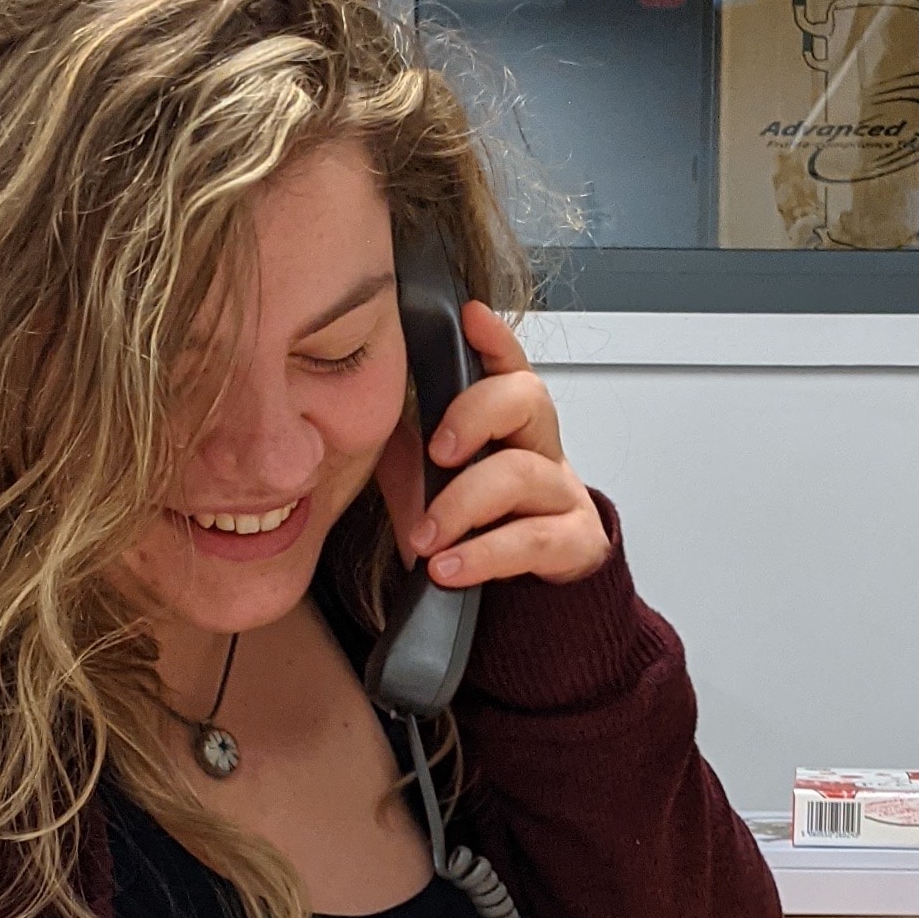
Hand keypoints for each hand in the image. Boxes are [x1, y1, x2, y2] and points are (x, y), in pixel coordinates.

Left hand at [376, 301, 609, 589]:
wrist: (520, 600)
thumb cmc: (476, 528)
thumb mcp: (430, 479)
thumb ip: (405, 445)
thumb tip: (347, 418)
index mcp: (509, 423)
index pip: (508, 366)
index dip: (495, 338)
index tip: (471, 317)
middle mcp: (542, 448)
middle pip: (528, 398)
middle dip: (475, 416)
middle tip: (437, 452)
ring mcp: (560, 494)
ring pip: (520, 474)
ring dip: (461, 506)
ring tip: (426, 538)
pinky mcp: (571, 543)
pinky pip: (531, 541)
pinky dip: (482, 555)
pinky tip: (448, 568)